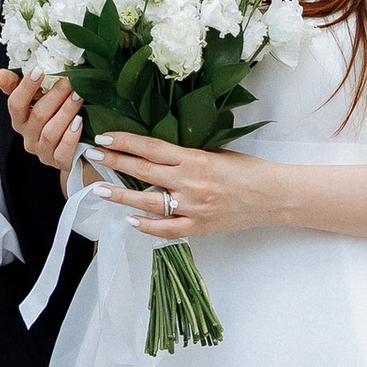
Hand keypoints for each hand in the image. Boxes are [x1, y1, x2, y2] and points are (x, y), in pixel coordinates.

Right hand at [0, 67, 83, 178]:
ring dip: (66, 111)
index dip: (26, 87)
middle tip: (70, 80)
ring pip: (50, 132)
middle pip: (38, 115)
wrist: (77, 148)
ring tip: (78, 95)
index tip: (39, 70)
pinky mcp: (58, 162)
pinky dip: (71, 136)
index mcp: (20, 120)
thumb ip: (18, 86)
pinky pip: (62, 151)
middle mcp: (28, 138)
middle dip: (55, 95)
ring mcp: (43, 152)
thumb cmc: (56, 118)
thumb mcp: (38, 100)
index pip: (15, 104)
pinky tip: (80, 122)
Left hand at [93, 132, 259, 240]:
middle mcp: (190, 182)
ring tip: (101, 189)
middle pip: (143, 171)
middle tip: (92, 156)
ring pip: (149, 202)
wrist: (273, 196)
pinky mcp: (199, 228)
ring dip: (122, 195)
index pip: (151, 148)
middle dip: (115, 162)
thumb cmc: (247, 170)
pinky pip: (166, 229)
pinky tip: (131, 220)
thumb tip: (154, 152)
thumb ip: (186, 155)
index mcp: (195, 159)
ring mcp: (193, 208)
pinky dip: (147, 226)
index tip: (105, 137)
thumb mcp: (215, 153)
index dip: (125, 142)